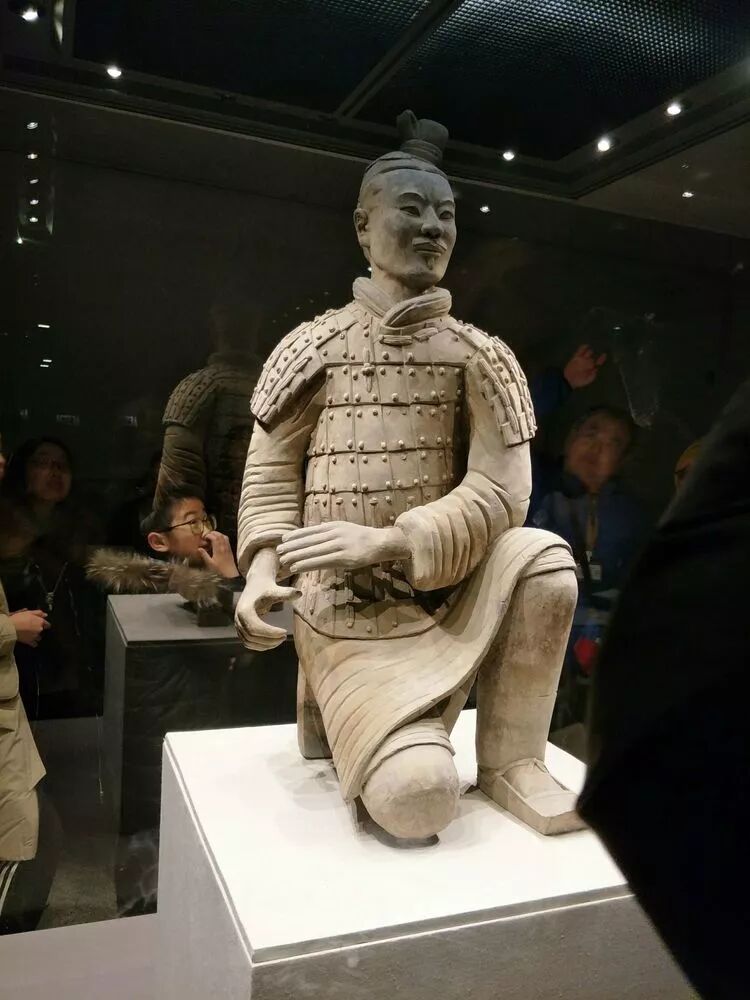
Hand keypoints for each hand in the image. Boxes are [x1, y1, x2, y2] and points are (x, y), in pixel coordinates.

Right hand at [11, 609, 49, 646]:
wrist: (11, 627)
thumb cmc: (19, 619)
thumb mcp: (29, 612)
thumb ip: (39, 613)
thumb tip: (45, 615)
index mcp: (40, 621)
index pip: (47, 624)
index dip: (45, 624)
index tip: (43, 624)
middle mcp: (39, 629)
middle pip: (42, 630)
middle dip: (38, 629)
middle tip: (31, 627)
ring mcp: (35, 636)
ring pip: (39, 637)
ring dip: (36, 636)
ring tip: (30, 634)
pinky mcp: (30, 641)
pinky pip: (34, 644)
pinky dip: (34, 643)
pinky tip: (31, 642)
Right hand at [199, 531, 238, 578]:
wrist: (230, 572)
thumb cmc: (219, 569)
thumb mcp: (210, 563)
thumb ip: (204, 555)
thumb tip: (199, 548)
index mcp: (218, 549)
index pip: (214, 538)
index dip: (208, 535)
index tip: (204, 537)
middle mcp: (224, 546)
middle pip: (219, 535)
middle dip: (212, 533)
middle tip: (207, 535)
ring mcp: (227, 547)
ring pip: (223, 536)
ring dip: (218, 534)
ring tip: (212, 536)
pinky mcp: (230, 548)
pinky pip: (227, 539)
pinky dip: (222, 536)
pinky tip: (218, 539)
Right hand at [235, 549, 298, 651]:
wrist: (256, 584)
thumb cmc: (266, 587)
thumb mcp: (275, 589)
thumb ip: (286, 593)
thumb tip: (299, 593)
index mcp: (245, 610)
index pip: (255, 627)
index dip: (270, 633)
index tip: (284, 632)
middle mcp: (238, 618)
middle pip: (252, 636)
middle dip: (269, 640)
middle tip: (284, 637)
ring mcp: (238, 625)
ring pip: (249, 642)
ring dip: (265, 645)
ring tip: (280, 640)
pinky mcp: (241, 628)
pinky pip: (248, 642)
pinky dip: (260, 646)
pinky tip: (273, 643)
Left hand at [277, 523, 407, 573]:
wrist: (381, 543)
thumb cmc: (363, 538)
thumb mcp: (345, 528)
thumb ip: (331, 530)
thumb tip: (317, 532)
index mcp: (334, 526)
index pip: (310, 531)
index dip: (295, 536)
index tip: (283, 540)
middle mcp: (334, 534)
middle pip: (308, 541)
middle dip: (291, 547)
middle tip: (278, 552)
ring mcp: (339, 546)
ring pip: (312, 552)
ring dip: (295, 557)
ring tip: (283, 561)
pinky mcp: (344, 558)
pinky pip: (321, 562)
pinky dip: (307, 564)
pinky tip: (297, 567)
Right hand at [563, 344, 606, 388]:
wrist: (568, 380)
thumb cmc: (579, 381)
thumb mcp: (588, 379)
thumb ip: (593, 374)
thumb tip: (596, 368)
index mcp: (591, 368)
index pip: (598, 363)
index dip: (601, 359)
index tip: (604, 354)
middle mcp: (587, 363)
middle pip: (593, 357)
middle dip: (594, 356)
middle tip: (595, 355)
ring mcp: (582, 360)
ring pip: (588, 353)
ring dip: (590, 352)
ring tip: (591, 350)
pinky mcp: (576, 357)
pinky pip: (580, 351)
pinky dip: (583, 348)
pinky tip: (586, 346)